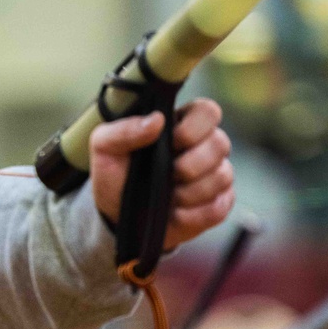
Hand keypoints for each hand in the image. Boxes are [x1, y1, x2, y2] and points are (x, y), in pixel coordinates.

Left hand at [89, 98, 233, 251]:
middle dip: (191, 165)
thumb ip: (123, 130)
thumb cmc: (115, 175)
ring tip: (167, 197)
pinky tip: (175, 214)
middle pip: (221, 144)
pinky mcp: (218, 204)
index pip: (208, 112)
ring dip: (190, 193)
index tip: (173, 141)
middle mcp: (204, 146)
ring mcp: (215, 175)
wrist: (118, 216)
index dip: (195, 128)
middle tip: (169, 175)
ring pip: (222, 177)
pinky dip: (194, 215)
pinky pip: (219, 208)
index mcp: (182, 124)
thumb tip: (156, 120)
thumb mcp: (105, 149)